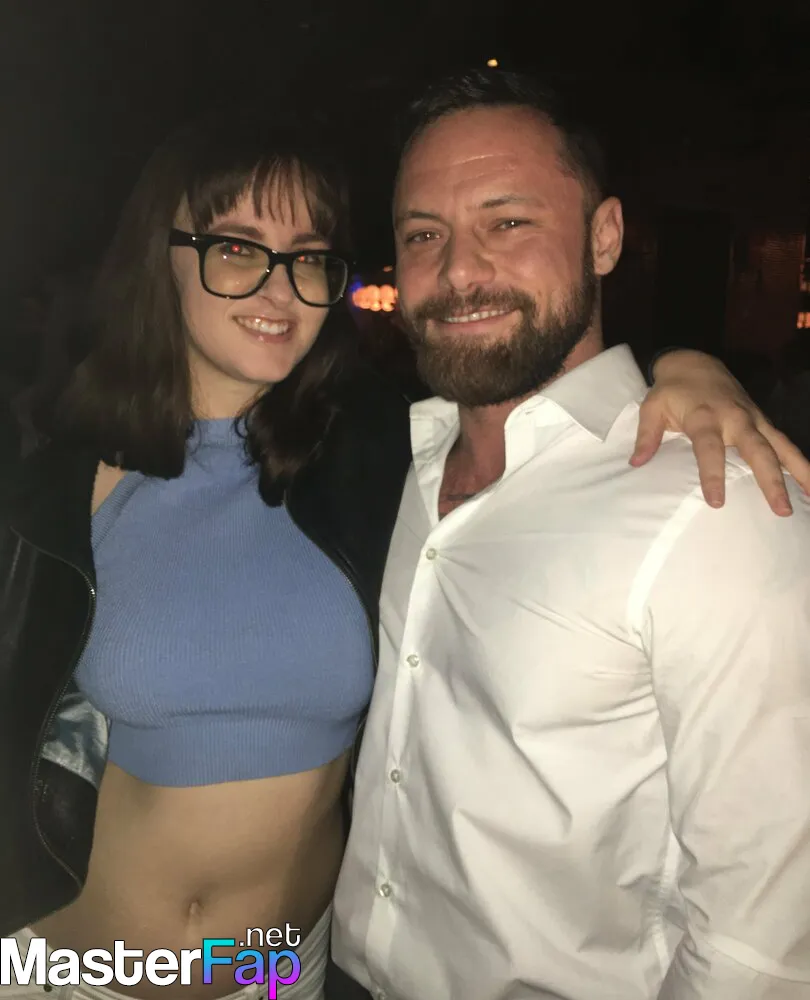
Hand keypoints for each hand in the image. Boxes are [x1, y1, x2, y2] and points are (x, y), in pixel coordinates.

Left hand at [631, 350, 809, 515]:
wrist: (694, 362)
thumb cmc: (671, 390)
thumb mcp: (651, 407)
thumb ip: (646, 435)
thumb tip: (636, 463)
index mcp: (704, 416)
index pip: (709, 449)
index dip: (713, 474)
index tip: (717, 502)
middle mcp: (735, 417)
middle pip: (757, 450)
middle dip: (771, 480)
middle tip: (780, 509)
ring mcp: (753, 418)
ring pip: (781, 446)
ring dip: (798, 471)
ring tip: (809, 499)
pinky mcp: (763, 420)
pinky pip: (785, 442)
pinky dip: (799, 462)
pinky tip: (809, 485)